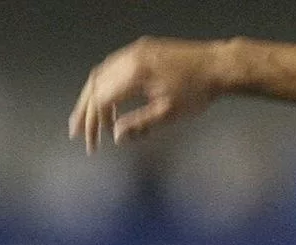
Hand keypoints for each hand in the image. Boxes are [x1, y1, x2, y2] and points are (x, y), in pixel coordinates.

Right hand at [69, 37, 226, 151]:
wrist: (218, 65)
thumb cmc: (197, 92)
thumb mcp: (168, 113)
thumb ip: (139, 123)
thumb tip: (116, 136)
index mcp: (134, 74)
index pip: (101, 100)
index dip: (93, 124)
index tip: (92, 144)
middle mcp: (128, 57)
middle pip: (95, 85)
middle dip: (84, 111)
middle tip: (77, 133)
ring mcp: (134, 50)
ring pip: (101, 73)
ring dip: (92, 97)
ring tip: (90, 120)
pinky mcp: (141, 49)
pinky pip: (113, 66)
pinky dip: (106, 84)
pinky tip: (109, 101)